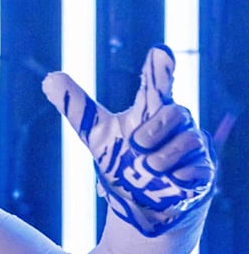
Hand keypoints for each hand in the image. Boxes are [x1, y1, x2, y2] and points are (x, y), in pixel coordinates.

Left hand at [42, 45, 215, 235]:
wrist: (142, 202)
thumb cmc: (122, 160)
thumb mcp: (96, 134)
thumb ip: (76, 108)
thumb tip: (49, 79)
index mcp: (149, 109)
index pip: (156, 82)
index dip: (159, 67)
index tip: (160, 50)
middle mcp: (175, 122)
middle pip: (174, 111)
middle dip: (154, 130)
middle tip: (136, 145)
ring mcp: (192, 145)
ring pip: (187, 140)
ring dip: (162, 157)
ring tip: (149, 167)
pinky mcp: (204, 170)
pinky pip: (198, 167)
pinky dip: (180, 175)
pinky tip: (173, 180)